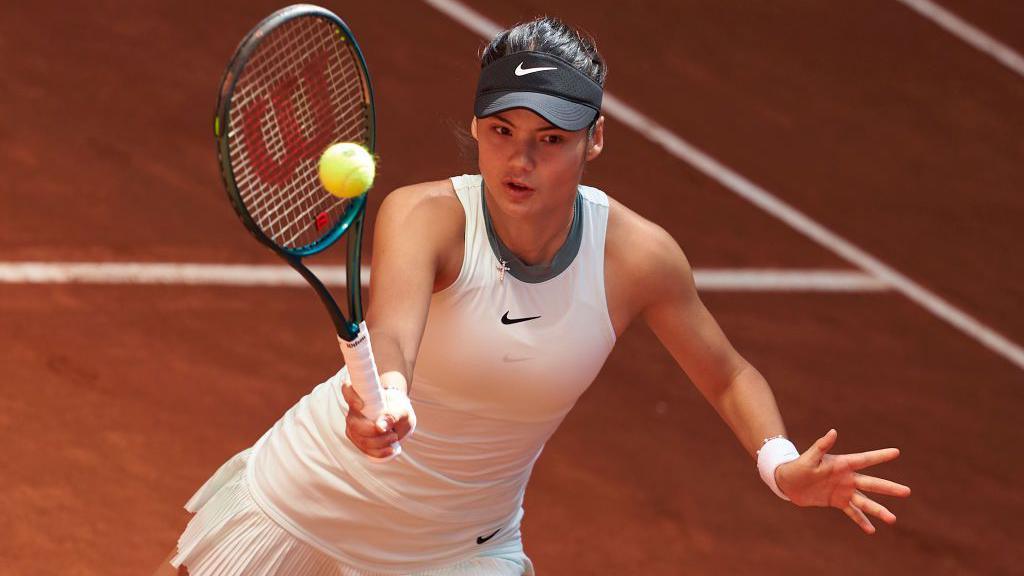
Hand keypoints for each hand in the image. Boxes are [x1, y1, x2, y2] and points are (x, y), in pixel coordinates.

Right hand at [341, 372, 415, 457]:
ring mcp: (353, 426)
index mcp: (361, 395)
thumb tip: (379, 427)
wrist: (399, 420)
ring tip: (394, 437)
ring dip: (379, 443)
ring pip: (360, 439)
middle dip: (374, 433)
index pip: (347, 389)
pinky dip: (378, 452)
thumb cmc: (399, 410)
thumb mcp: (401, 411)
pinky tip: (390, 450)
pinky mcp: (357, 439)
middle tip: (393, 433)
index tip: (362, 405)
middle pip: (354, 424)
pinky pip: (364, 449)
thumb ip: (392, 415)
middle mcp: (353, 410)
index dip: (350, 397)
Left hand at [775, 429, 910, 533]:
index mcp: (842, 464)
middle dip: (889, 488)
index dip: (880, 456)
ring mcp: (844, 491)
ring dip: (878, 510)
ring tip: (893, 519)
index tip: (896, 451)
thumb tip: (833, 432)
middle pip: (872, 483)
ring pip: (865, 502)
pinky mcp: (838, 502)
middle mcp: (847, 478)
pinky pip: (852, 513)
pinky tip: (872, 530)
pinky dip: (862, 521)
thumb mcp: (809, 457)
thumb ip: (821, 446)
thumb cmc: (798, 466)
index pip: (865, 459)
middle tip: (907, 492)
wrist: (788, 482)